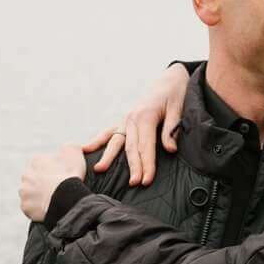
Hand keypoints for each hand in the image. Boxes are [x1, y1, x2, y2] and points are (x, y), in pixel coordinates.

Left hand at [18, 145, 87, 221]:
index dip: (53, 172)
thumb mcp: (74, 151)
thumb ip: (70, 147)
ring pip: (31, 194)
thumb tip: (67, 150)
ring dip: (39, 197)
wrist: (66, 197)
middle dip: (43, 184)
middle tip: (57, 190)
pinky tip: (48, 208)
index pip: (42, 166)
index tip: (61, 178)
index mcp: (36, 161)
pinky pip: (31, 208)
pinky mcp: (25, 207)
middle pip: (35, 180)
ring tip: (53, 200)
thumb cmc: (70, 174)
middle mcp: (26, 175)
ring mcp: (24, 192)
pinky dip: (38, 209)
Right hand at [80, 62, 189, 187]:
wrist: (168, 80)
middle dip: (133, 166)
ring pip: (116, 141)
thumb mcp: (177, 109)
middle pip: (131, 147)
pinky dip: (98, 141)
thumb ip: (170, 130)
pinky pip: (109, 132)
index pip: (146, 146)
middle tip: (134, 183)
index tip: (146, 180)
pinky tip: (86, 149)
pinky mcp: (124, 120)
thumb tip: (170, 149)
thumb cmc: (174, 94)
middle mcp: (132, 118)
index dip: (147, 164)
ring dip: (109, 157)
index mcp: (145, 116)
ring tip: (99, 170)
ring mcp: (125, 119)